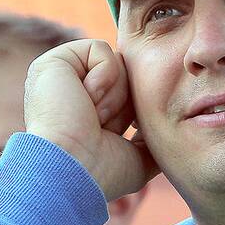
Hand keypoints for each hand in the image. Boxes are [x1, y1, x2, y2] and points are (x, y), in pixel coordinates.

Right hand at [24, 39, 158, 200]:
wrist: (72, 171)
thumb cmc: (102, 174)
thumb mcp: (138, 158)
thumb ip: (153, 138)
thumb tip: (169, 125)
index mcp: (86, 114)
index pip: (130, 95)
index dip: (134, 114)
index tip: (118, 135)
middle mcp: (72, 93)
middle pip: (127, 76)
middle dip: (125, 104)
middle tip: (103, 127)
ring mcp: (62, 77)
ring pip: (117, 63)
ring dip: (114, 96)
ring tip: (92, 117)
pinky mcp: (55, 62)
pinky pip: (101, 50)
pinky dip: (103, 78)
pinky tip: (86, 101)